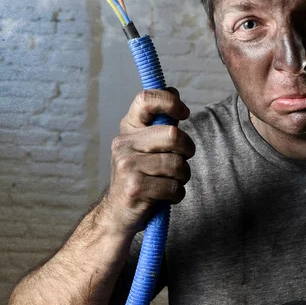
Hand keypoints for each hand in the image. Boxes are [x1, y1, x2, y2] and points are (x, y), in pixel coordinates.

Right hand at [105, 87, 195, 234]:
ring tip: (171, 181)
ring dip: (182, 176)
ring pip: (177, 164)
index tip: (184, 113)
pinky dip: (176, 194)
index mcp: (128, 127)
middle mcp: (123, 143)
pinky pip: (173, 187)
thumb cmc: (140, 175)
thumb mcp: (145, 144)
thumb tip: (174, 91)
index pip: (145, 99)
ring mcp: (127, 165)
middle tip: (183, 158)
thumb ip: (160, 122)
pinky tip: (165, 196)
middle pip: (173, 134)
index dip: (170, 101)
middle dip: (187, 149)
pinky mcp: (134, 188)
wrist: (118, 213)